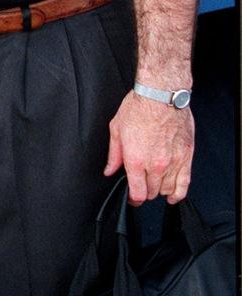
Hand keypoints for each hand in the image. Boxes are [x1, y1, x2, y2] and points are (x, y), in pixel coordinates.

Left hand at [104, 90, 193, 204]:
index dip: (133, 199)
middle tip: (141, 185)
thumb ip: (114, 154)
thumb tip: (109, 170)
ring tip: (155, 185)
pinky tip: (174, 196)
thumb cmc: (139, 108)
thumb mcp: (116, 130)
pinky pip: (185, 183)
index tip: (132, 198)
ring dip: (160, 190)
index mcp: (135, 160)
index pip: (137, 193)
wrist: (161, 95)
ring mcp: (173, 162)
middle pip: (151, 192)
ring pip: (167, 189)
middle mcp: (155, 164)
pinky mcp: (186, 156)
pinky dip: (179, 193)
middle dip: (145, 192)